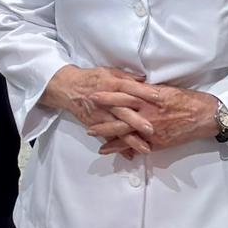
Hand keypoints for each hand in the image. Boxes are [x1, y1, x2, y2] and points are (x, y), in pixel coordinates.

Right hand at [42, 64, 160, 158]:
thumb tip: (145, 80)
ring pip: (118, 129)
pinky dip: (118, 148)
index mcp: (112, 85)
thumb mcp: (110, 72)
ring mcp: (101, 115)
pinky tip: (129, 155)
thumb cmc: (92, 78)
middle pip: (123, 111)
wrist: (69, 88)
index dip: (144, 92)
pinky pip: (108, 138)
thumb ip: (128, 77)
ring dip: (131, 140)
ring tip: (145, 148)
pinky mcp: (96, 126)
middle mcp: (107, 101)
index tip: (158, 97)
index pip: (129, 88)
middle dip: (137, 121)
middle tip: (152, 129)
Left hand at [90, 86, 218, 152]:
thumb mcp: (169, 91)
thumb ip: (151, 92)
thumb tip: (137, 90)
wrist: (204, 116)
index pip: (126, 94)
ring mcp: (151, 128)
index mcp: (152, 96)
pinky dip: (119, 147)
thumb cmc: (189, 100)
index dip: (110, 94)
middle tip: (86, 110)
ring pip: (124, 129)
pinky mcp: (155, 141)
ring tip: (90, 131)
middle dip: (103, 111)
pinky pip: (134, 145)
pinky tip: (107, 149)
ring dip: (106, 131)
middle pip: (121, 111)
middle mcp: (149, 112)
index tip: (96, 93)